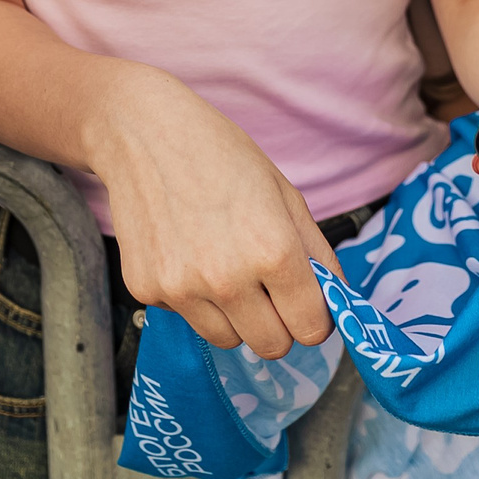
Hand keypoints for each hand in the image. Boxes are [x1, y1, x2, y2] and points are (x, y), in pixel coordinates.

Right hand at [92, 68, 337, 358]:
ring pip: (228, 340)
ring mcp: (181, 289)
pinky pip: (186, 317)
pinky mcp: (146, 290)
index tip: (305, 302)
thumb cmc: (221, 155)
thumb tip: (334, 303)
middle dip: (278, 323)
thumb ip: (316, 254)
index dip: (315, 317)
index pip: (312, 329)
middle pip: (272, 346)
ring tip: (222, 266)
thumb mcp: (284, 194)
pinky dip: (193, 298)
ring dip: (235, 317)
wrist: (144, 132)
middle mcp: (227, 280)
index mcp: (273, 252)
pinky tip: (186, 252)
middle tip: (267, 289)